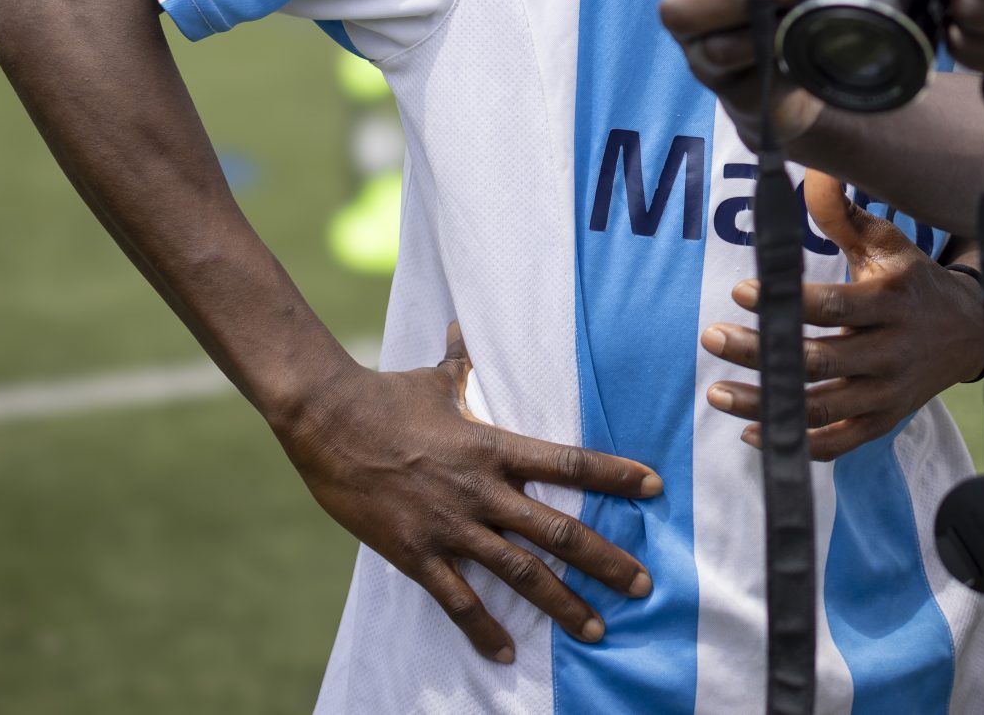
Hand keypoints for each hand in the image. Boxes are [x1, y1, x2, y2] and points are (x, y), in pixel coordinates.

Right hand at [274, 322, 661, 662]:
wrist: (328, 421)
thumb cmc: (386, 395)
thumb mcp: (437, 378)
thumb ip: (463, 363)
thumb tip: (466, 328)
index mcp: (495, 447)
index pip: (570, 464)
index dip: (615, 476)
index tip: (655, 488)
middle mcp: (483, 491)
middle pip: (559, 531)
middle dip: (606, 561)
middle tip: (642, 586)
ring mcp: (451, 526)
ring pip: (520, 574)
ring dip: (562, 603)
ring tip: (596, 628)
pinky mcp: (416, 554)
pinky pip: (458, 600)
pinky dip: (483, 630)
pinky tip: (505, 655)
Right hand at [648, 0, 824, 145]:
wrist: (794, 80)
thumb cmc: (782, 6)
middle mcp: (695, 9)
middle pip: (675, 5)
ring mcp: (709, 55)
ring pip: (708, 47)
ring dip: (755, 27)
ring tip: (795, 5)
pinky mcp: (736, 92)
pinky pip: (744, 84)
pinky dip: (774, 63)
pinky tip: (798, 49)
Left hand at [700, 172, 983, 458]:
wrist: (969, 332)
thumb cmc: (912, 280)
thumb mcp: (887, 243)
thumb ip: (842, 214)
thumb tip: (811, 169)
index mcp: (890, 302)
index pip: (833, 308)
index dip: (786, 304)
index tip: (741, 292)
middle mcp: (891, 351)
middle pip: (819, 360)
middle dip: (761, 351)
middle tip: (711, 337)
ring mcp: (888, 393)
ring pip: (821, 407)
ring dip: (766, 403)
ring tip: (716, 392)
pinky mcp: (883, 421)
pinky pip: (838, 442)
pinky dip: (797, 442)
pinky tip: (754, 430)